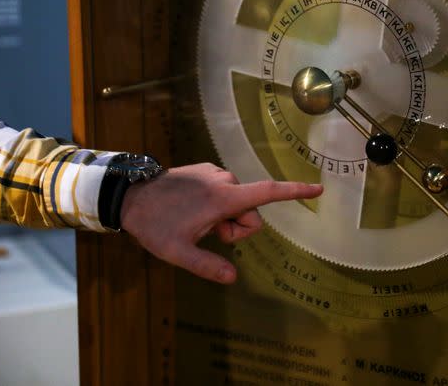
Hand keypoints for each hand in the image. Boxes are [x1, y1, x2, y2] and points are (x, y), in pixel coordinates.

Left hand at [120, 163, 322, 283]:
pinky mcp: (205, 170)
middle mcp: (225, 180)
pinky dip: (215, 204)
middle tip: (208, 235)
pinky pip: (223, 191)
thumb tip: (233, 277)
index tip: (318, 189)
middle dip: (236, 227)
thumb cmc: (154, 225)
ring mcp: (215, 173)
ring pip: (237, 202)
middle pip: (250, 210)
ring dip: (225, 217)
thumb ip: (207, 266)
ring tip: (195, 222)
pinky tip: (191, 209)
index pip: (268, 193)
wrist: (129, 195)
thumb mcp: (177, 253)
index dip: (295, 192)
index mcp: (224, 198)